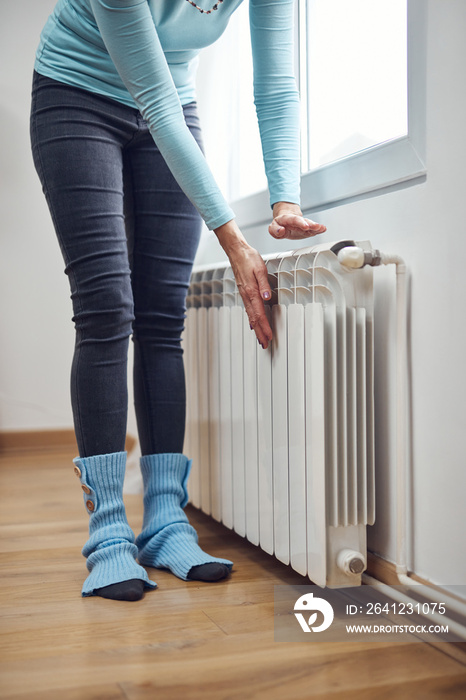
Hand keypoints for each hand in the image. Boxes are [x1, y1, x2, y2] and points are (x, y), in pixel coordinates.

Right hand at [214, 220, 272, 348]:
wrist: (236, 251)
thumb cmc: (249, 258)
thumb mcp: (260, 269)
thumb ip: (264, 284)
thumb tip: (267, 297)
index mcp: (252, 291)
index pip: (259, 314)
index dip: (264, 327)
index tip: (269, 337)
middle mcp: (247, 296)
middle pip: (254, 319)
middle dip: (260, 333)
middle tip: (265, 344)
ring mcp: (244, 295)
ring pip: (250, 316)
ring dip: (256, 328)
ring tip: (260, 338)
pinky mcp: (244, 292)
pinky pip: (248, 309)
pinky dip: (251, 319)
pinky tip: (253, 324)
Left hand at [269, 202, 325, 239]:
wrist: (286, 221)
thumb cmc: (280, 224)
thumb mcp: (273, 227)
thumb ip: (275, 230)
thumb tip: (281, 231)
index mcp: (287, 219)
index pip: (294, 220)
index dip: (300, 222)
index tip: (305, 226)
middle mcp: (297, 221)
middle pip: (304, 221)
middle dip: (310, 224)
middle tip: (316, 227)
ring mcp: (303, 225)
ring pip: (310, 225)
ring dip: (316, 227)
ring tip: (322, 228)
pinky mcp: (307, 230)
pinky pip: (313, 229)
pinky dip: (318, 230)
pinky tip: (323, 229)